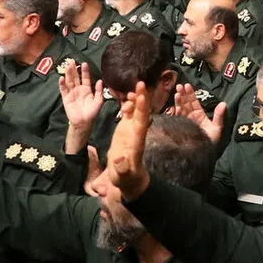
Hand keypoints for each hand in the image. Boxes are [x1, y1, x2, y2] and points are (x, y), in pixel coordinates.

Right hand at [59, 62, 105, 131]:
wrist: (84, 122)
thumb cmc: (92, 112)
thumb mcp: (99, 101)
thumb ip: (99, 91)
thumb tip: (100, 80)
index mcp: (87, 89)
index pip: (85, 78)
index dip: (85, 71)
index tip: (85, 63)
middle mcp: (79, 89)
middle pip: (76, 77)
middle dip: (74, 69)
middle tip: (72, 61)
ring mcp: (72, 93)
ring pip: (69, 81)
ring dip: (68, 74)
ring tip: (67, 66)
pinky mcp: (66, 98)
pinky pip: (63, 90)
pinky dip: (62, 84)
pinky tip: (61, 78)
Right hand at [106, 83, 151, 200]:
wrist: (127, 178)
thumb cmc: (126, 179)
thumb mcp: (123, 176)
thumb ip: (122, 168)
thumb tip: (120, 160)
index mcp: (137, 142)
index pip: (141, 123)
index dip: (142, 110)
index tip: (142, 97)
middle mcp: (137, 133)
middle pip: (141, 113)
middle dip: (142, 99)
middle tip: (142, 83)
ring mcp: (132, 130)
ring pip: (136, 112)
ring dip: (136, 99)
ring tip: (133, 88)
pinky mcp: (126, 130)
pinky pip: (129, 114)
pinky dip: (129, 105)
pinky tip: (127, 96)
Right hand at [173, 82, 225, 143]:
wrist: (203, 154)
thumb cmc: (210, 142)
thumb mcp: (217, 128)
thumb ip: (219, 116)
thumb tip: (223, 103)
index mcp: (199, 116)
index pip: (194, 102)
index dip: (191, 94)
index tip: (187, 85)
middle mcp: (191, 118)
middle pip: (186, 103)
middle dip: (183, 94)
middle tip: (180, 86)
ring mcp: (185, 122)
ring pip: (181, 109)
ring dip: (179, 101)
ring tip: (177, 93)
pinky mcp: (180, 128)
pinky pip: (177, 118)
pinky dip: (176, 111)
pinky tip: (176, 105)